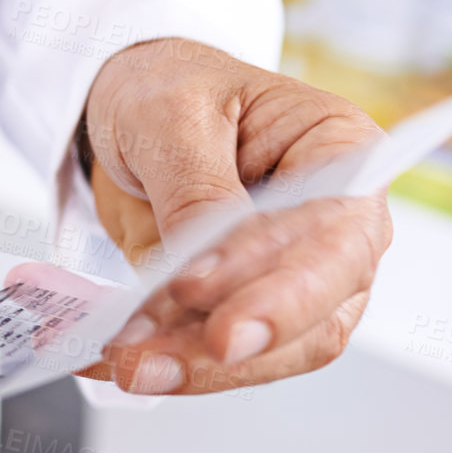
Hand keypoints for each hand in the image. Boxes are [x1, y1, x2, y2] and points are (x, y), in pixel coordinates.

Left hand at [75, 38, 392, 395]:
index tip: (203, 293)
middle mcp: (333, 228)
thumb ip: (194, 187)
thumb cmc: (170, 88)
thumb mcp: (172, 115)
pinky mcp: (236, 308)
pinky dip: (160, 358)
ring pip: (266, 352)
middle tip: (152, 356)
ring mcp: (290, 279)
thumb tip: (202, 263)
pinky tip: (110, 355)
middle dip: (231, 346)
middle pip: (315, 315)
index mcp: (341, 154)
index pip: (336, 236)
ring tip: (122, 359)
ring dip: (189, 364)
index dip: (282, 283)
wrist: (130, 107)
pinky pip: (211, 352)